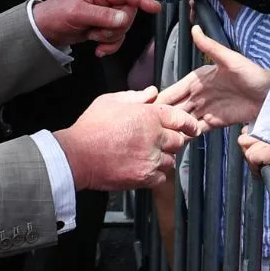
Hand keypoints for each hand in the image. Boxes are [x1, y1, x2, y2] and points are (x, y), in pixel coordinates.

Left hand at [33, 0, 161, 55]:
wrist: (45, 30)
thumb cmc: (56, 14)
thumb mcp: (76, 13)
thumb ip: (101, 15)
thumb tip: (122, 19)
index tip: (154, 8)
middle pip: (128, 12)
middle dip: (115, 27)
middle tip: (98, 31)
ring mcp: (106, 13)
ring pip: (124, 27)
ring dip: (110, 37)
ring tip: (93, 37)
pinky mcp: (105, 26)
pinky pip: (117, 37)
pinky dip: (110, 45)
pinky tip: (98, 48)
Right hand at [54, 87, 197, 190]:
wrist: (76, 156)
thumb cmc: (91, 127)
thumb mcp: (111, 100)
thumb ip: (135, 96)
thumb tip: (152, 93)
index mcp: (149, 115)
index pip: (180, 118)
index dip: (189, 123)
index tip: (193, 127)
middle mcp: (154, 137)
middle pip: (178, 140)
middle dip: (172, 140)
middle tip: (162, 141)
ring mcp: (150, 159)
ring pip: (171, 160)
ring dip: (164, 157)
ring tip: (150, 155)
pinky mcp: (143, 178)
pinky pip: (161, 177)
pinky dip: (156, 174)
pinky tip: (145, 168)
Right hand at [156, 23, 269, 128]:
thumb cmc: (252, 74)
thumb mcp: (230, 59)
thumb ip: (210, 47)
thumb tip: (194, 28)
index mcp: (198, 78)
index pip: (174, 89)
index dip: (161, 98)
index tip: (146, 107)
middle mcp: (199, 93)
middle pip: (175, 106)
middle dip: (162, 116)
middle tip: (147, 127)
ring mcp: (205, 108)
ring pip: (183, 119)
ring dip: (173, 127)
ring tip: (159, 138)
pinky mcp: (214, 122)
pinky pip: (195, 129)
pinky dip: (186, 135)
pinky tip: (176, 142)